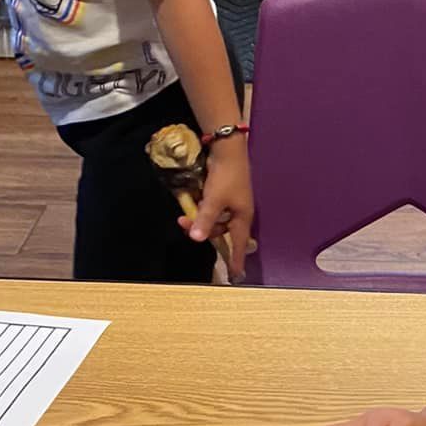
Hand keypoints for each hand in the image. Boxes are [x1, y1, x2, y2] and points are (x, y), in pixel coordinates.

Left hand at [179, 135, 253, 282]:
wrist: (227, 150)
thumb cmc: (226, 177)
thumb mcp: (213, 200)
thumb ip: (204, 220)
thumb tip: (196, 239)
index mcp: (242, 217)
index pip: (239, 244)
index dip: (236, 259)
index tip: (235, 275)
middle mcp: (238, 213)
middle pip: (220, 231)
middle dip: (201, 229)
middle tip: (183, 222)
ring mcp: (231, 203)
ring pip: (214, 220)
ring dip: (199, 218)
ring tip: (184, 212)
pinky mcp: (224, 195)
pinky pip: (212, 209)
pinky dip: (202, 209)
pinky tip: (194, 202)